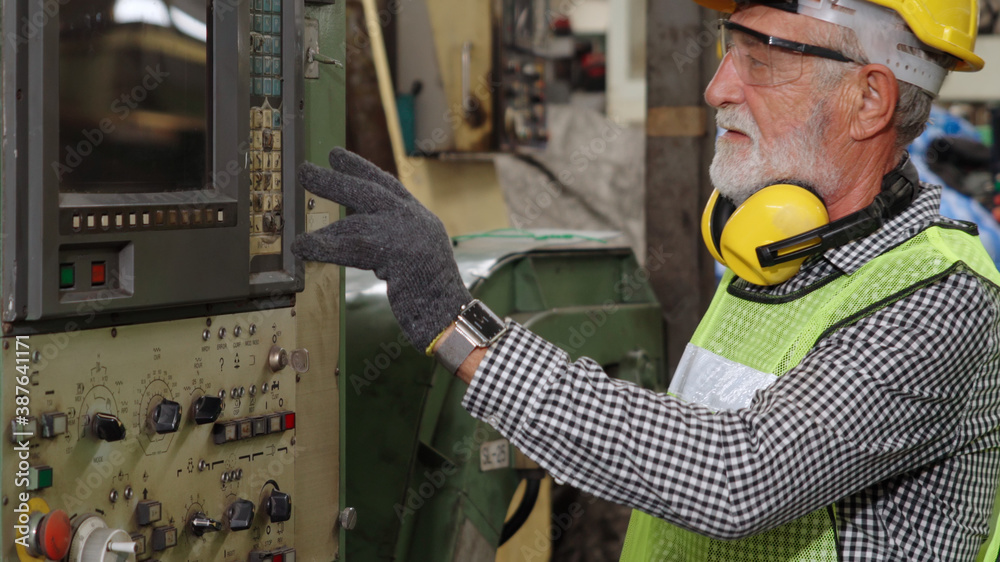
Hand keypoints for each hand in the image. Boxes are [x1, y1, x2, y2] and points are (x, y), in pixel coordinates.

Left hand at [292, 148, 471, 350]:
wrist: (451, 315)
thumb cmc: (432, 296)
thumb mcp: (416, 258)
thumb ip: (395, 241)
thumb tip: (359, 234)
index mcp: (422, 220)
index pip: (389, 187)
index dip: (362, 170)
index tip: (338, 157)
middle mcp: (416, 221)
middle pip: (370, 192)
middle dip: (336, 179)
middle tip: (307, 170)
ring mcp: (409, 236)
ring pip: (358, 218)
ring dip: (325, 220)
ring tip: (298, 211)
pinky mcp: (398, 255)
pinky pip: (353, 247)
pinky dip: (324, 246)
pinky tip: (302, 247)